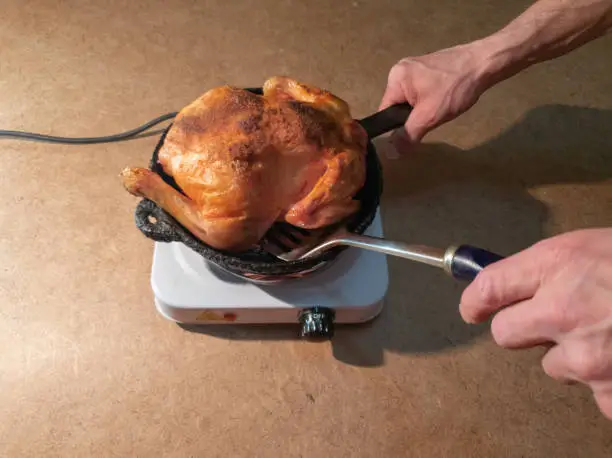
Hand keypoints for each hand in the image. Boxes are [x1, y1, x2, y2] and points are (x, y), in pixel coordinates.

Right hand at [379, 44, 489, 151]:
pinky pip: (422, 91)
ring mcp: (415, 66)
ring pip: (412, 100)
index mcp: (395, 78)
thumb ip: (408, 135)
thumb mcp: (429, 116)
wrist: (485, 63)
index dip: (398, 126)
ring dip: (424, 109)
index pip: (385, 111)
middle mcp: (400, 69)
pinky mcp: (429, 68)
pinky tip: (445, 98)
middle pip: (398, 106)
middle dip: (413, 116)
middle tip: (432, 117)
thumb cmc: (455, 87)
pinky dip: (431, 99)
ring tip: (441, 107)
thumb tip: (390, 153)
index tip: (415, 130)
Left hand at [460, 228, 611, 418]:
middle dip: (525, 328)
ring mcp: (588, 358)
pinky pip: (596, 392)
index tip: (474, 308)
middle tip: (560, 319)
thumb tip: (516, 284)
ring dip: (576, 355)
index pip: (489, 287)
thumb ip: (551, 267)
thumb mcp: (593, 246)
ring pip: (555, 366)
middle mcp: (563, 313)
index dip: (476, 299)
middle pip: (506, 336)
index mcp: (558, 267)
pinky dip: (611, 381)